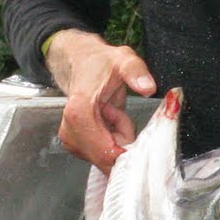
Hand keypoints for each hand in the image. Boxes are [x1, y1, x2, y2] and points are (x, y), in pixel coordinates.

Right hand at [44, 29, 154, 171]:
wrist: (81, 65)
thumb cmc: (99, 64)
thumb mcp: (123, 60)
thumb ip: (136, 72)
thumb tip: (148, 87)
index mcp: (79, 113)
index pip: (107, 152)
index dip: (126, 145)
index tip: (128, 121)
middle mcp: (71, 132)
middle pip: (109, 159)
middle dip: (123, 140)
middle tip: (119, 113)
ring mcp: (72, 141)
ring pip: (108, 159)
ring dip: (118, 139)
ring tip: (112, 113)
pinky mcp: (76, 146)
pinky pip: (104, 156)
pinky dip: (112, 141)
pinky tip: (107, 121)